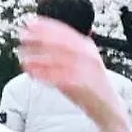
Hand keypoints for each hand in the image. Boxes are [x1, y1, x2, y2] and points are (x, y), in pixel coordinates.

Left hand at [18, 17, 130, 131]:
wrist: (108, 109)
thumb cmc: (88, 87)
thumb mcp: (79, 65)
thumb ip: (62, 55)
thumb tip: (37, 43)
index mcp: (88, 47)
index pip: (66, 31)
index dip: (47, 26)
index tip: (31, 22)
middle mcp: (88, 55)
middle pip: (61, 42)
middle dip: (40, 37)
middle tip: (23, 36)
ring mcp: (87, 69)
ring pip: (58, 59)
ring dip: (38, 57)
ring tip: (22, 57)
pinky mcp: (83, 85)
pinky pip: (60, 77)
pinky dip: (44, 74)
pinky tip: (32, 73)